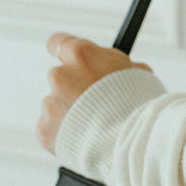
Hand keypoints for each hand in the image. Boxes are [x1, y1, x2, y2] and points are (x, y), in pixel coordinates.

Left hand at [36, 32, 153, 154]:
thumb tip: (112, 66)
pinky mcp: (45, 129)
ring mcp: (50, 103)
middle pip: (61, 78)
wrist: (131, 143)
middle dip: (75, 89)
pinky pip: (52, 128)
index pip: (58, 43)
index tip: (70, 60)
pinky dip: (64, 133)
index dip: (65, 51)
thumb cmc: (139, 107)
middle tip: (95, 103)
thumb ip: (114, 66)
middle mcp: (60, 75)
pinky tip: (86, 137)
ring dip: (72, 113)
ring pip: (57, 105)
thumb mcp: (137, 73)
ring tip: (97, 125)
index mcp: (82, 56)